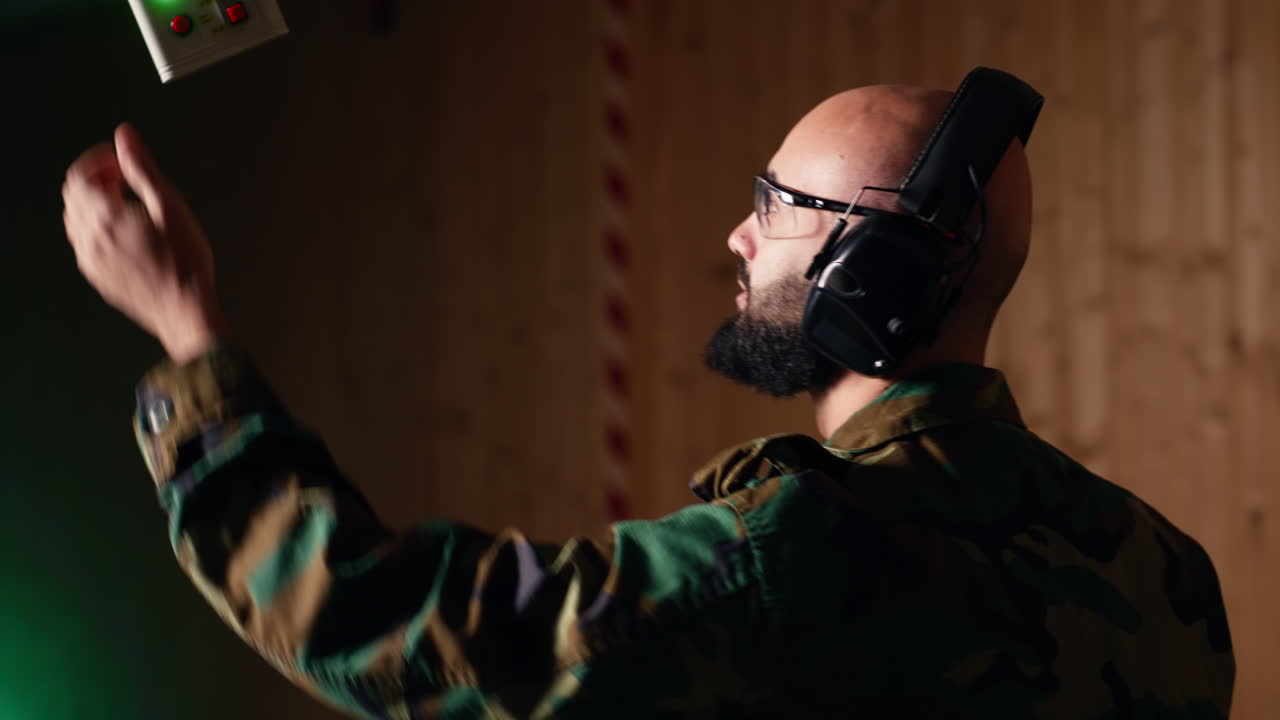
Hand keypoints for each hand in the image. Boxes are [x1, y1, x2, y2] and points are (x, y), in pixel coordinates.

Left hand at [62, 123, 229, 363]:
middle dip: (96, 181)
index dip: (98, 162)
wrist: (186, 311)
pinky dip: (97, 229)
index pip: (79, 178)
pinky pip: (85, 245)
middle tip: (127, 181)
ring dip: (95, 205)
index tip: (122, 161)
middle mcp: (89, 239)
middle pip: (74, 198)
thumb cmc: (185, 260)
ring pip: (76, 222)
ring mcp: (91, 261)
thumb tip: (124, 135)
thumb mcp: (169, 207)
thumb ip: (142, 169)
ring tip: (130, 206)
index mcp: (104, 218)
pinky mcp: (99, 278)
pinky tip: (128, 234)